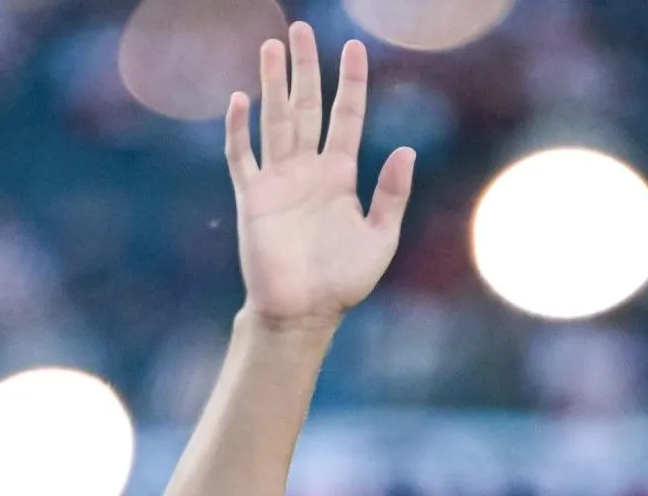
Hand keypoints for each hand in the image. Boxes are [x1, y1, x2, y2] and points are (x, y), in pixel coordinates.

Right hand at [226, 23, 416, 329]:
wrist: (304, 313)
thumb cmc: (344, 281)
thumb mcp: (381, 237)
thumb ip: (392, 194)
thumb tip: (406, 150)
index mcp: (340, 175)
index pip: (346, 117)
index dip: (350, 83)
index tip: (354, 47)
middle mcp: (307, 170)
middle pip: (306, 107)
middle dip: (304, 68)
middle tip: (300, 29)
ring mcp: (278, 180)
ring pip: (275, 120)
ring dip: (273, 84)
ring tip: (270, 47)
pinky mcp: (252, 197)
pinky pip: (243, 156)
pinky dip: (240, 129)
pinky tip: (241, 100)